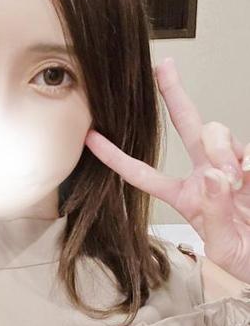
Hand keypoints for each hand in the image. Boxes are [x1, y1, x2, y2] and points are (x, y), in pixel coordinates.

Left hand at [84, 57, 249, 282]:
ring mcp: (233, 167)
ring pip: (216, 134)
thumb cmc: (246, 258)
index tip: (92, 138)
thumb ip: (214, 213)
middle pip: (187, 125)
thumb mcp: (223, 247)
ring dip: (221, 150)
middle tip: (164, 67)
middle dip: (174, 93)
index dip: (117, 157)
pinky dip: (249, 162)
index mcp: (186, 197)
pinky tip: (249, 178)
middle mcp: (208, 175)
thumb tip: (213, 177)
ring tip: (235, 180)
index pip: (145, 174)